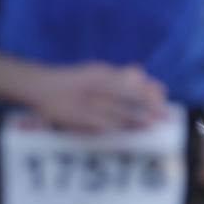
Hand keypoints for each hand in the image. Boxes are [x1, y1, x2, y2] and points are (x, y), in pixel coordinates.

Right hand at [29, 63, 167, 131]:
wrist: (37, 85)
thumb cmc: (73, 82)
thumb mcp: (94, 73)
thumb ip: (118, 75)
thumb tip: (142, 71)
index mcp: (100, 72)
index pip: (127, 78)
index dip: (146, 86)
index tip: (163, 92)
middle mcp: (94, 84)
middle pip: (125, 93)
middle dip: (147, 103)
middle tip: (165, 113)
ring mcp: (86, 101)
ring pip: (116, 110)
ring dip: (136, 117)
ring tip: (154, 123)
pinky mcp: (79, 117)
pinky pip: (103, 123)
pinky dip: (119, 127)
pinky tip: (131, 132)